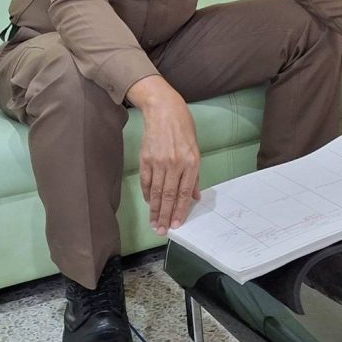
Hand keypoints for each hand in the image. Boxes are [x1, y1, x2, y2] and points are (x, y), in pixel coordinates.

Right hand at [126, 75, 200, 234]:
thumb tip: (194, 196)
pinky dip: (146, 194)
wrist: (164, 110)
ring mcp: (158, 162)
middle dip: (165, 216)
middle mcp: (175, 164)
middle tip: (162, 231)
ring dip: (154, 210)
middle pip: (168, 196)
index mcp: (191, 162)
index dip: (179, 211)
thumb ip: (194, 175)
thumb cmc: (184, 128)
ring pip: (155, 192)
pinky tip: (148, 204)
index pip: (184, 193)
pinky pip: (145, 182)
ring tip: (154, 224)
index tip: (176, 225)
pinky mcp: (145, 159)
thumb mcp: (196, 149)